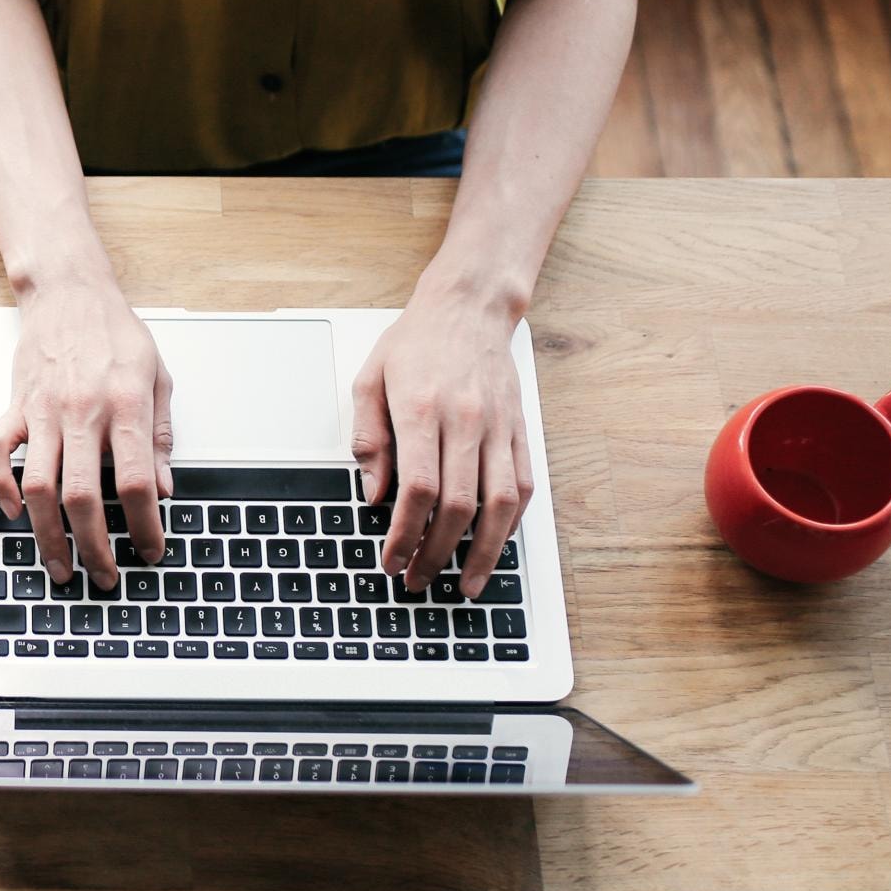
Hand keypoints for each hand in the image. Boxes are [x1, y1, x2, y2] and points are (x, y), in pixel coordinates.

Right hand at [0, 277, 173, 587]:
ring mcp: (42, 410)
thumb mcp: (158, 378)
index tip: (151, 549)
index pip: (136, 481)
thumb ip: (159, 436)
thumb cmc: (115, 333)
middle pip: (82, 496)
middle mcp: (81, 411)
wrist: (69, 292)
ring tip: (60, 565)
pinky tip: (16, 510)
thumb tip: (165, 489)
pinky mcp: (16, 405)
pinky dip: (2, 486)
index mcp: (124, 405)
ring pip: (39, 485)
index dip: (145, 524)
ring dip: (47, 534)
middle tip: (103, 576)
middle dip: (93, 546)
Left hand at [348, 283, 534, 598]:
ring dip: (484, 552)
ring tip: (467, 584)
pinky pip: (523, 486)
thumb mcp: (370, 380)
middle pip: (459, 505)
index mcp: (422, 410)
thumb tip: (373, 495)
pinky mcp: (520, 430)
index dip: (405, 534)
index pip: (418, 489)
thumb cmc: (415, 343)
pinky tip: (495, 546)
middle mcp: (465, 421)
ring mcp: (498, 427)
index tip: (391, 560)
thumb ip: (367, 439)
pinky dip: (511, 524)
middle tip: (417, 580)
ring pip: (500, 504)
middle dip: (436, 553)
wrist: (469, 306)